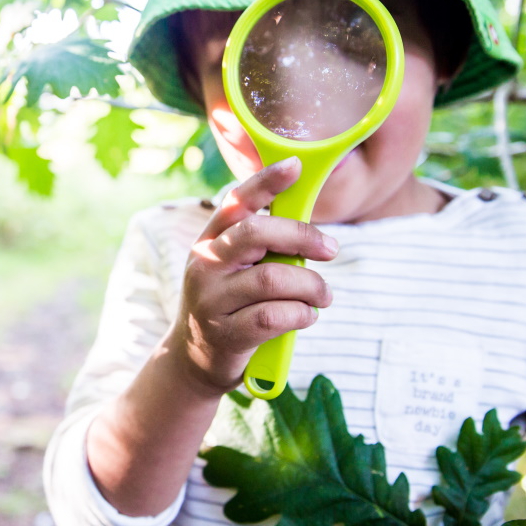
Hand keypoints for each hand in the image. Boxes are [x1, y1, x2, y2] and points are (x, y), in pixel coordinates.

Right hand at [170, 157, 338, 393]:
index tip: (295, 166)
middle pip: (256, 234)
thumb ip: (260, 247)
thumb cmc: (229, 303)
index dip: (266, 181)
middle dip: (302, 237)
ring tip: (324, 295)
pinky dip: (303, 314)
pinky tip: (308, 315)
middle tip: (331, 249)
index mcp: (210, 239)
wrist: (194, 358)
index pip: (237, 202)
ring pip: (273, 279)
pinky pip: (275, 316)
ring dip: (311, 286)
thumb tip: (311, 229)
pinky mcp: (226, 334)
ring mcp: (211, 300)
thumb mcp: (233, 268)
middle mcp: (205, 264)